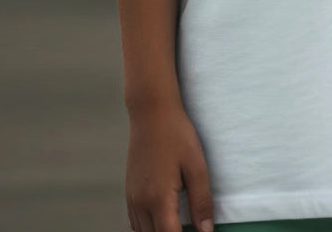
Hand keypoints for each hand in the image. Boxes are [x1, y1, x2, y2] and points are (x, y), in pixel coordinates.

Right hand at [126, 100, 213, 231]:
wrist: (151, 112)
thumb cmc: (177, 135)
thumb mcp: (197, 166)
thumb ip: (201, 202)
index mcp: (159, 199)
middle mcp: (141, 203)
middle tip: (189, 228)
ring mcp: (132, 198)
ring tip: (177, 226)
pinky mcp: (129, 191)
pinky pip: (135, 222)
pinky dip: (147, 229)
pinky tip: (161, 223)